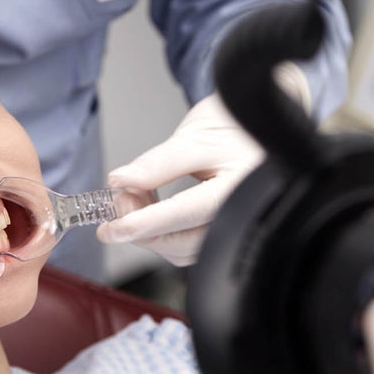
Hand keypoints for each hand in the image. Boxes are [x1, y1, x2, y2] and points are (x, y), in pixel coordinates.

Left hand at [97, 66, 308, 267]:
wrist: (262, 123)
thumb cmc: (237, 126)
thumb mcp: (196, 136)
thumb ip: (159, 163)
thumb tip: (122, 182)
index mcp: (240, 188)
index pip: (184, 214)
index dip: (143, 223)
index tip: (112, 228)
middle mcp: (243, 216)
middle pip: (182, 242)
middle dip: (143, 229)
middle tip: (118, 201)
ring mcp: (235, 228)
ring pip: (183, 249)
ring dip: (151, 232)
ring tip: (136, 197)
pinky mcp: (224, 232)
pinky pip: (189, 245)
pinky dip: (164, 232)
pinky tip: (152, 208)